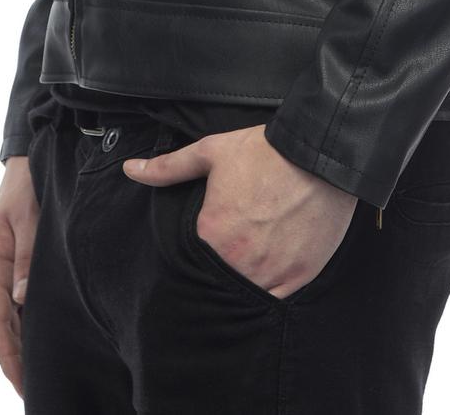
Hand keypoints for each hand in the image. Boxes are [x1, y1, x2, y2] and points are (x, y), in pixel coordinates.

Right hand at [0, 155, 38, 396]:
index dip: (7, 355)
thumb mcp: (29, 219)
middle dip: (12, 359)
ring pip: (5, 317)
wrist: (26, 159)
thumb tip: (22, 299)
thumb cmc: (27, 186)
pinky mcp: (10, 263)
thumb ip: (26, 258)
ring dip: (17, 344)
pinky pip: (13, 303)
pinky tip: (37, 338)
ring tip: (35, 374)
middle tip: (30, 390)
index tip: (20, 383)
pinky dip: (22, 324)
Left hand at [123, 123, 357, 298]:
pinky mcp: (298, 278)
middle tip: (229, 247)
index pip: (190, 259)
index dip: (195, 250)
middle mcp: (237, 262)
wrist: (318, 153)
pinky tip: (269, 267)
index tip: (206, 238)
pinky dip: (269, 287)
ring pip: (245, 292)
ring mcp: (269, 274)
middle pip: (216, 279)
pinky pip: (274, 298)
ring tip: (248, 258)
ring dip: (242, 280)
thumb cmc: (264, 152)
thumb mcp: (210, 153)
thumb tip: (130, 169)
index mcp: (211, 235)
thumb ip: (168, 168)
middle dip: (218, 267)